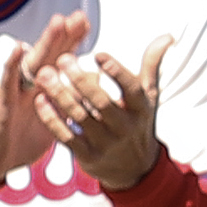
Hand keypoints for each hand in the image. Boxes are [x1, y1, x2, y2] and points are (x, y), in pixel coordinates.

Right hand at [0, 13, 88, 181]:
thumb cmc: (24, 139)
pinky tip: (18, 48)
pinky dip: (12, 64)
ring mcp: (16, 91)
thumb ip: (72, 97)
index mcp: (44, 88)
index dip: (72, 41)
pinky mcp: (3, 103)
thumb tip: (94, 78)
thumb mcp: (55, 118)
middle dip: (63, 35)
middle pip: (48, 55)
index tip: (85, 22)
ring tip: (58, 23)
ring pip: (32, 63)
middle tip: (77, 16)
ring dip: (45, 42)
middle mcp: (29, 85)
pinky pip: (7, 82)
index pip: (60, 59)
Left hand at [31, 42, 166, 191]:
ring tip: (45, 75)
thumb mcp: (148, 96)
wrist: (134, 169)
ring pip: (80, 117)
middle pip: (101, 102)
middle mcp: (125, 127)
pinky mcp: (87, 157)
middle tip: (62, 59)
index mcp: (141, 109)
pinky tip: (40, 100)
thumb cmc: (137, 122)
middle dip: (81, 80)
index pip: (131, 89)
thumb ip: (151, 66)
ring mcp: (106, 144)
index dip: (116, 72)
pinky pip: (66, 136)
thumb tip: (166, 36)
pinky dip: (52, 119)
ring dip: (60, 95)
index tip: (98, 53)